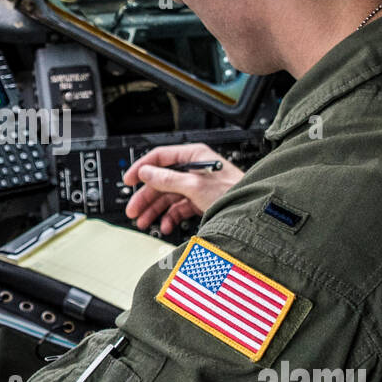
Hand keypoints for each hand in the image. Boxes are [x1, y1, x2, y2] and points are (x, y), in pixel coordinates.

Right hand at [122, 143, 243, 234]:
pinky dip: (170, 217)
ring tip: (144, 222)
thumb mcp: (195, 185)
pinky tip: (165, 226)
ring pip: (168, 196)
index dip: (142, 168)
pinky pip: (179, 208)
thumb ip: (167, 179)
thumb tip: (146, 172)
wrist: (252, 213)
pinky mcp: (201, 200)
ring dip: (155, 210)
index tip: (129, 180)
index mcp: (194, 155)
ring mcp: (197, 186)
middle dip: (146, 197)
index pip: (160, 157)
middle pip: (161, 180)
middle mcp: (194, 169)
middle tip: (134, 210)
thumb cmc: (234, 192)